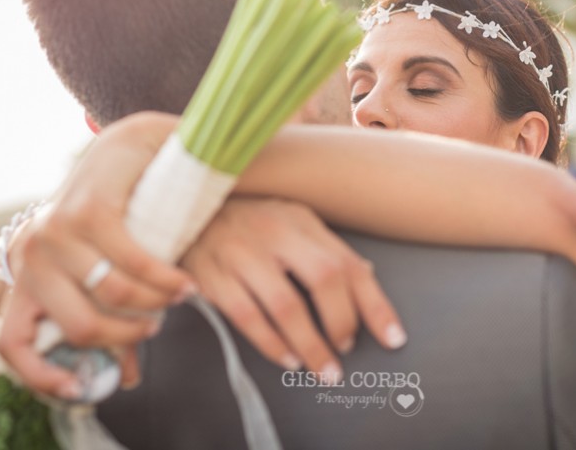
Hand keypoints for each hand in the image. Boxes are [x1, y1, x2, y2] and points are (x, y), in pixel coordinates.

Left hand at [0, 112, 193, 396]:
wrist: (128, 149)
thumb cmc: (118, 217)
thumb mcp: (103, 270)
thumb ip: (112, 320)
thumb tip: (128, 379)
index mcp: (25, 275)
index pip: (11, 343)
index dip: (40, 377)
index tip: (80, 390)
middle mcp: (30, 254)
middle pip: (78, 327)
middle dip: (127, 336)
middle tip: (156, 328)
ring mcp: (55, 230)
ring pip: (112, 295)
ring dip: (155, 304)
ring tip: (179, 298)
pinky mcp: (88, 210)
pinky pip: (133, 264)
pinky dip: (166, 279)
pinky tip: (185, 283)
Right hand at [182, 197, 405, 380]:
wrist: (181, 207)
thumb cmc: (245, 219)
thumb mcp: (289, 221)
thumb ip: (323, 247)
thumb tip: (366, 275)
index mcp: (300, 219)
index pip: (348, 263)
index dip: (375, 304)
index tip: (393, 338)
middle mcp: (273, 231)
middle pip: (323, 277)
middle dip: (341, 322)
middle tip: (346, 350)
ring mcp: (240, 252)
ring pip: (284, 304)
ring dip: (309, 343)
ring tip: (323, 368)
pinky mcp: (211, 275)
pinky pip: (246, 316)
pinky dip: (271, 343)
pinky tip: (287, 358)